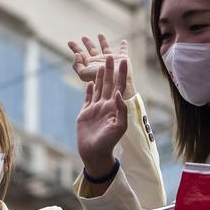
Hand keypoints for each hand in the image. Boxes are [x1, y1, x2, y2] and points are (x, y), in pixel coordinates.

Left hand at [69, 34, 135, 97]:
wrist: (117, 83)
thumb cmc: (100, 79)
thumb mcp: (84, 74)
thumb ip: (77, 65)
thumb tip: (77, 55)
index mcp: (91, 64)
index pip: (81, 54)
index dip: (75, 48)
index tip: (69, 42)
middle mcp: (100, 61)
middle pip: (92, 50)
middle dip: (88, 43)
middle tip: (83, 37)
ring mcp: (111, 59)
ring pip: (106, 48)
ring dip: (103, 41)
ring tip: (100, 34)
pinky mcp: (121, 58)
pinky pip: (123, 51)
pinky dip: (124, 46)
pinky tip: (124, 41)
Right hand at [76, 55, 127, 177]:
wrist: (94, 153)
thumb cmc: (109, 142)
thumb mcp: (119, 126)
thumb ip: (120, 109)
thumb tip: (119, 93)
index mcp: (115, 107)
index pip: (120, 87)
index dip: (122, 74)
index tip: (124, 60)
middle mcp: (106, 105)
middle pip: (109, 84)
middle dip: (110, 70)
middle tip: (110, 56)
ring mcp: (96, 108)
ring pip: (99, 88)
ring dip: (100, 76)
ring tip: (101, 65)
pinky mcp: (85, 112)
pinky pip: (88, 97)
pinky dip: (89, 89)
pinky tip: (90, 81)